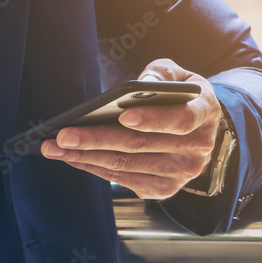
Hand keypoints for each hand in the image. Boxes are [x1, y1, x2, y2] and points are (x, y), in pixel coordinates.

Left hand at [40, 59, 222, 198]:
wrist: (197, 129)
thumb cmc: (180, 96)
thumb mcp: (177, 75)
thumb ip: (161, 73)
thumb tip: (141, 84)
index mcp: (205, 113)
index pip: (180, 119)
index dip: (153, 119)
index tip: (123, 115)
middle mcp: (197, 148)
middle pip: (142, 146)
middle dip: (98, 139)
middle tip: (64, 135)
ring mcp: (181, 173)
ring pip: (128, 165)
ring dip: (87, 157)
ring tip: (56, 147)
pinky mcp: (164, 189)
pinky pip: (124, 180)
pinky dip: (95, 168)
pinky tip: (72, 157)